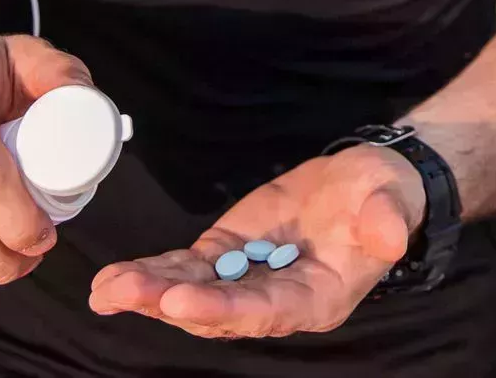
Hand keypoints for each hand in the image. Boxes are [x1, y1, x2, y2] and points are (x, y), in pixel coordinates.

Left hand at [89, 144, 426, 338]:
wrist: (369, 185)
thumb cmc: (384, 196)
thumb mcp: (391, 201)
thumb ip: (386, 222)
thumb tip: (390, 237)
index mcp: (316, 298)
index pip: (264, 310)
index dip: (221, 307)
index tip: (179, 299)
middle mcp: (276, 299)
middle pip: (216, 310)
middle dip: (167, 301)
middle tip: (121, 292)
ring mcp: (248, 277)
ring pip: (192, 292)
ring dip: (149, 291)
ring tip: (104, 288)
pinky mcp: (228, 253)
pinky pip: (186, 269)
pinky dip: (152, 273)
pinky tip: (113, 279)